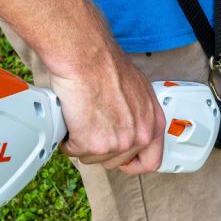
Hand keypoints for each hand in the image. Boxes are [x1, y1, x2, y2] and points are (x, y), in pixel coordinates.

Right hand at [50, 51, 165, 173]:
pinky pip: (74, 151)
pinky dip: (67, 138)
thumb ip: (137, 114)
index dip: (132, 163)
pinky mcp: (94, 144)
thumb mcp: (138, 90)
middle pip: (115, 161)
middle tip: (91, 126)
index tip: (122, 159)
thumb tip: (128, 122)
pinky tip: (70, 119)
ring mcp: (118, 143)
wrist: (87, 58)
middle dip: (99, 147)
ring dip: (82, 142)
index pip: (150, 161)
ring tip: (81, 116)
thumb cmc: (106, 65)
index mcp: (153, 124)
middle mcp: (139, 136)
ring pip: (92, 157)